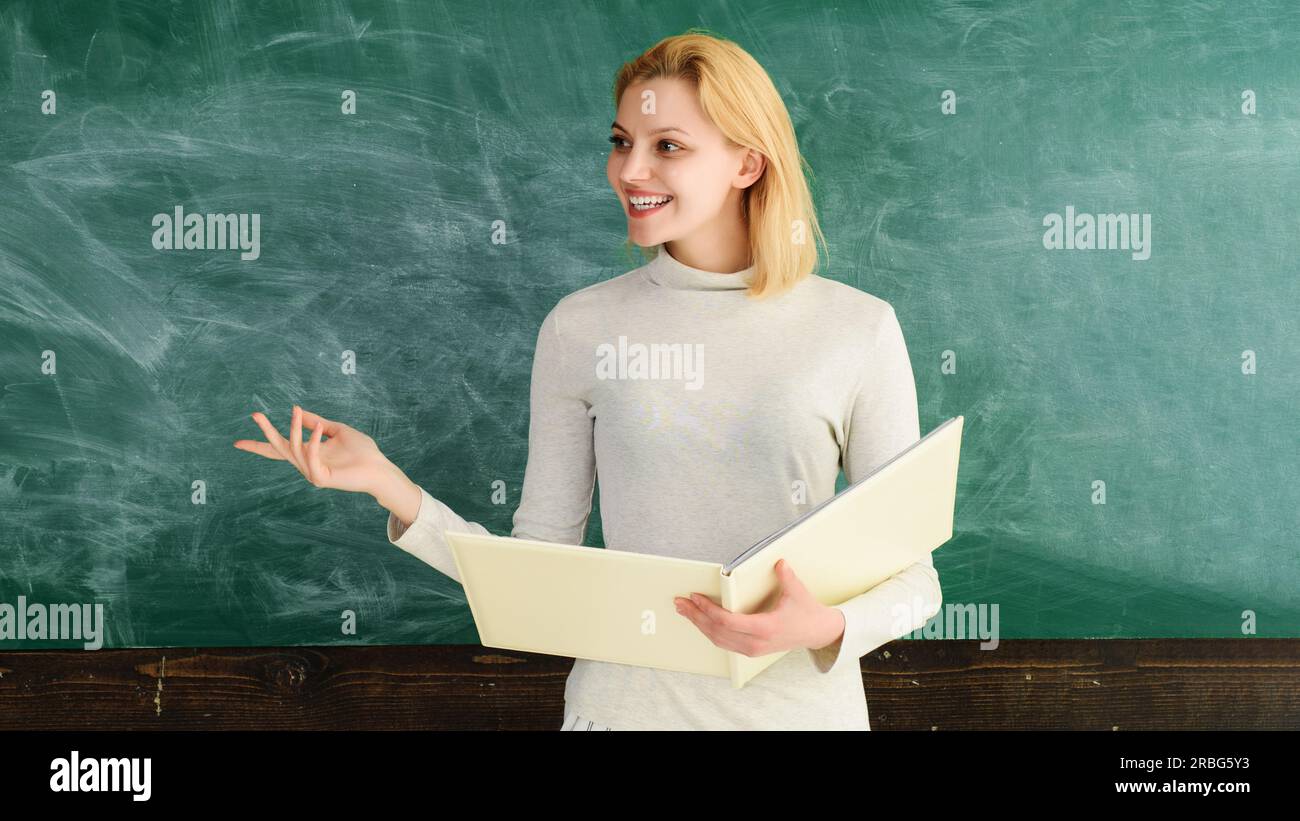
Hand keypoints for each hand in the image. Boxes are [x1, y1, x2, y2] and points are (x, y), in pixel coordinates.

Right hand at [234, 405, 393, 496]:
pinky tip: (317, 428)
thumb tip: (300, 412)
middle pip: (278, 449)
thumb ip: (318, 423)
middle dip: (265, 433)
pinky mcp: (320, 478)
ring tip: (297, 411)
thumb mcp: (337, 430)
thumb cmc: (362, 451)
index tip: (237, 442)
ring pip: (294, 449)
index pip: (280, 448)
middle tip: (254, 414)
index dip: (260, 443)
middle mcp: (306, 463)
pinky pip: (310, 457)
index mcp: (309, 452)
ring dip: (294, 429)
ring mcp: (311, 472)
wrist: (378, 468)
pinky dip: (312, 441)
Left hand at [674, 559, 844, 656]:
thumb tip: (778, 562)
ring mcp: (752, 649)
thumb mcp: (798, 593)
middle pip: (716, 631)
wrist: (817, 633)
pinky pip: (723, 642)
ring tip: (684, 611)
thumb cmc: (807, 613)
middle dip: (695, 617)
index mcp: (765, 628)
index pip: (728, 622)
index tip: (695, 598)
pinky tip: (699, 620)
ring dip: (698, 624)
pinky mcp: (750, 650)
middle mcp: (755, 642)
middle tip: (679, 603)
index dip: (708, 610)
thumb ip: (786, 577)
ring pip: (717, 639)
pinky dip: (708, 631)